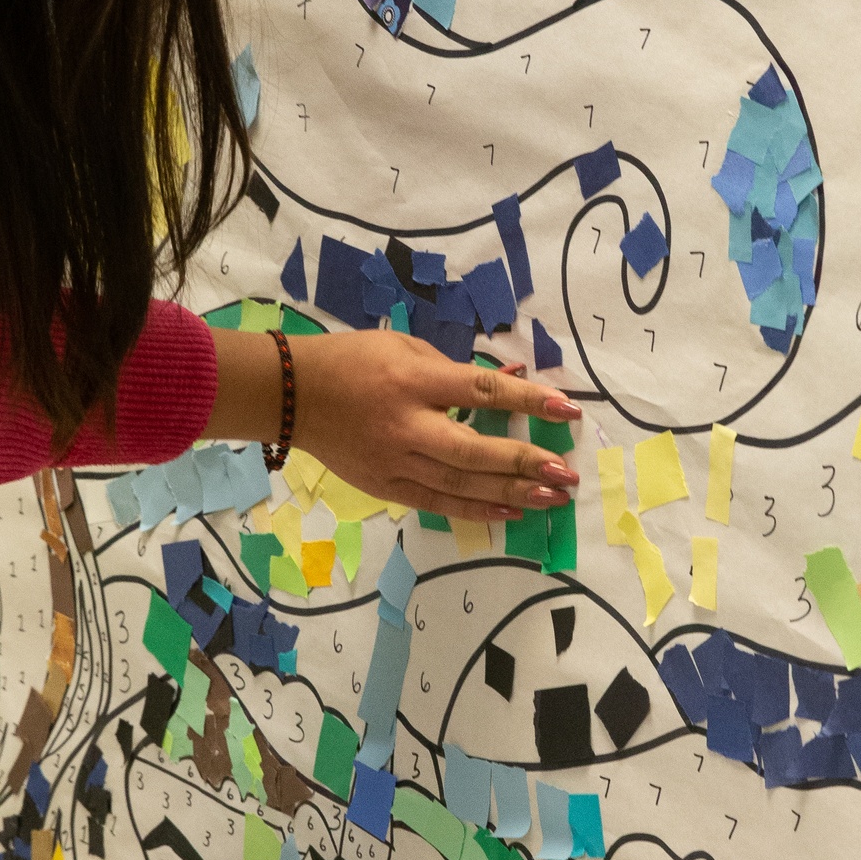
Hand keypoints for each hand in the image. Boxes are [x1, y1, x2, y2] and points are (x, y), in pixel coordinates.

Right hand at [291, 330, 579, 522]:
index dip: (527, 401)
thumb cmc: (354, 360)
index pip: (481, 392)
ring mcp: (394, 461)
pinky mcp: (384, 486)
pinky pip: (436, 503)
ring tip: (551, 497)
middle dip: (523, 462)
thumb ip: (458, 368)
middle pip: (473, 450)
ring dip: (509, 492)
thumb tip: (511, 381)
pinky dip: (475, 509)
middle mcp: (406, 425)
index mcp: (413, 380)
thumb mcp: (407, 347)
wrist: (293, 394)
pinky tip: (510, 512)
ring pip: (459, 484)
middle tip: (565, 472)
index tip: (567, 409)